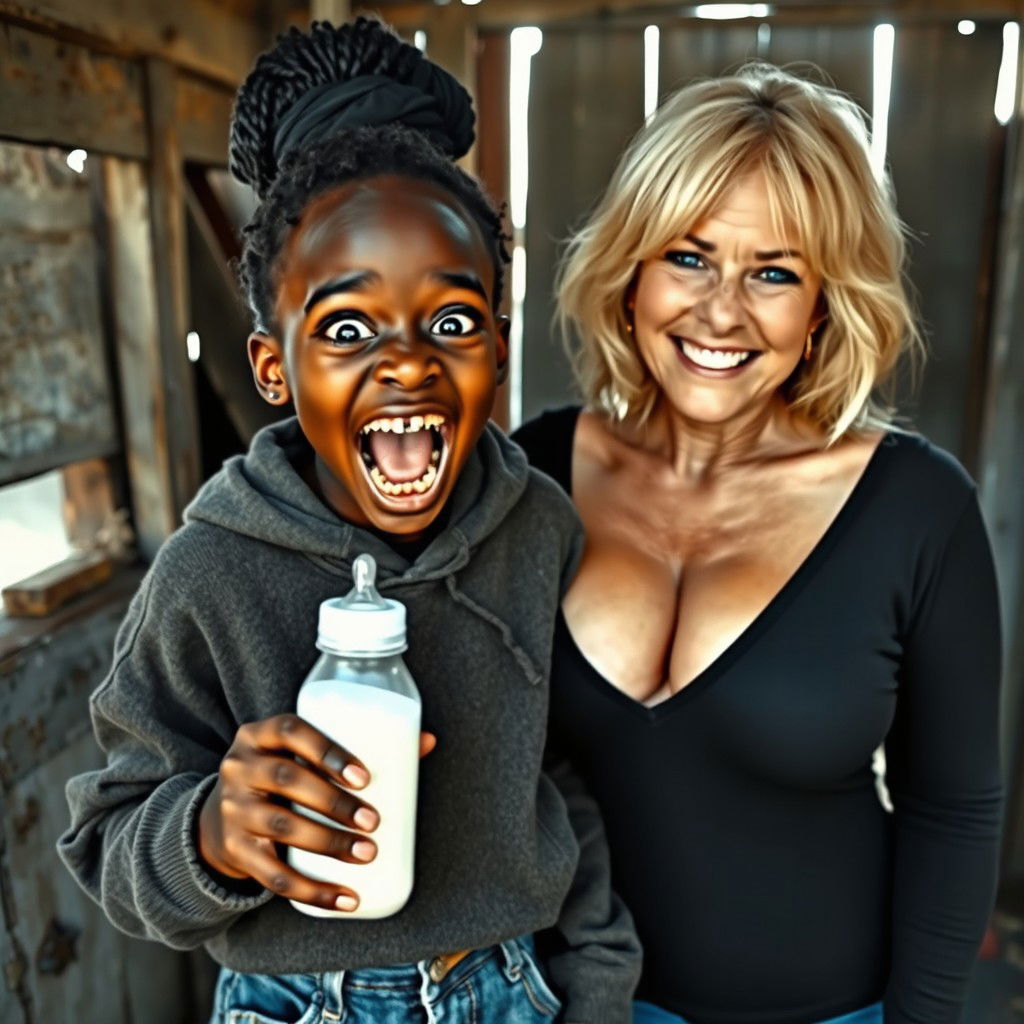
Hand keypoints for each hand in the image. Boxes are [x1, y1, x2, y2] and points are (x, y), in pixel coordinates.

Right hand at [198, 713, 434, 912]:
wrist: (219, 818)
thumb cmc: (285, 775)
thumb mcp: (302, 753)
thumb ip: (360, 744)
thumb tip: (429, 742)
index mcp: (260, 734)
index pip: (291, 730)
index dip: (328, 751)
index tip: (366, 777)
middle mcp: (239, 767)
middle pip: (286, 779)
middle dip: (334, 802)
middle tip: (374, 821)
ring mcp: (232, 810)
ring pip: (280, 827)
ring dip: (328, 843)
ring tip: (367, 853)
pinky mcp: (235, 851)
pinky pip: (272, 876)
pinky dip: (312, 891)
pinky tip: (345, 898)